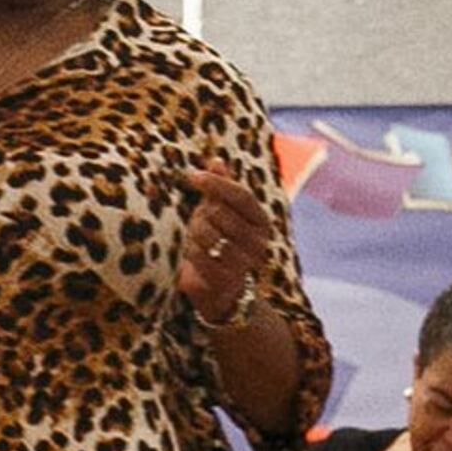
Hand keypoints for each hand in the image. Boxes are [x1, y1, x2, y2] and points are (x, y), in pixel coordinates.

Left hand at [174, 162, 275, 323]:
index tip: (192, 176)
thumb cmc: (218, 242)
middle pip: (220, 212)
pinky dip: (189, 251)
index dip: (217, 183)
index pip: (242, 195)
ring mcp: (245, 263)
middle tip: (195, 220)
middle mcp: (259, 243)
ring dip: (193, 233)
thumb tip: (216, 160)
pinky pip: (200, 255)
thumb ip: (220, 188)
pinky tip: (189, 252)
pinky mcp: (227, 281)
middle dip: (200, 213)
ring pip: (208, 233)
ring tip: (193, 237)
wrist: (217, 290)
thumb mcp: (220, 212)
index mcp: (262, 222)